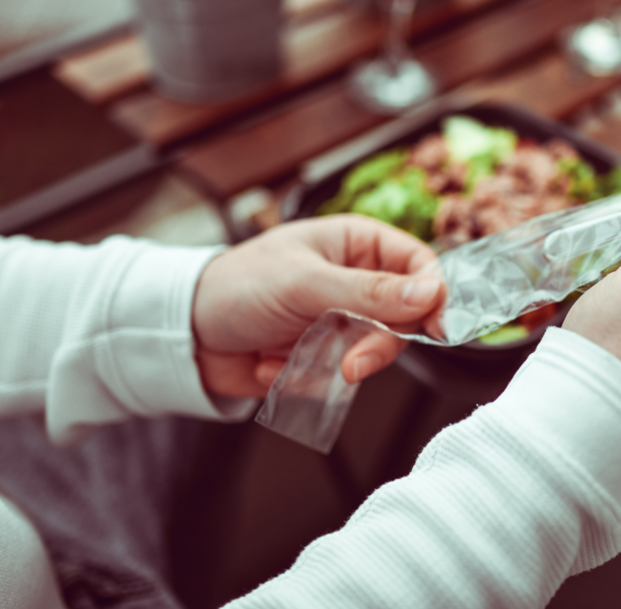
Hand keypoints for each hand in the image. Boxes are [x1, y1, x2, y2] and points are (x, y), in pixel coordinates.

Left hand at [191, 216, 444, 398]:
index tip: (437, 328)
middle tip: (353, 363)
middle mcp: (356, 280)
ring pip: (373, 351)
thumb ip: (371, 292)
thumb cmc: (238, 286)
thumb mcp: (306, 284)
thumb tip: (432, 293)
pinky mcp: (323, 354)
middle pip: (404, 318)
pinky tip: (273, 361)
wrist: (184, 333)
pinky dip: (309, 376)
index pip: (419, 266)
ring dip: (334, 362)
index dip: (434, 296)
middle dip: (376, 345)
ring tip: (291, 358)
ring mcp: (340, 319)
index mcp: (358, 244)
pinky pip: (340, 375)